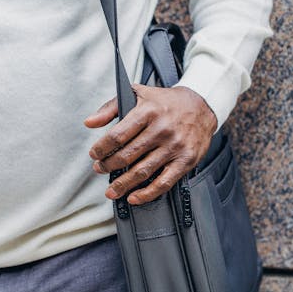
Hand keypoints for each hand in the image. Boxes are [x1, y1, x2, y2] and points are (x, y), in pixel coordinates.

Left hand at [84, 84, 216, 204]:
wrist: (202, 105)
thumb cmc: (166, 102)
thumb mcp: (138, 94)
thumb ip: (111, 107)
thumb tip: (90, 122)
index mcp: (148, 111)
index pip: (118, 135)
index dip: (102, 148)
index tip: (95, 154)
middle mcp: (162, 129)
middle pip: (128, 155)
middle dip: (109, 166)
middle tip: (100, 169)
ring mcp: (174, 146)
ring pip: (143, 171)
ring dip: (123, 184)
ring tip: (111, 190)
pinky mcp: (185, 160)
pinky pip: (164, 182)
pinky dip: (147, 194)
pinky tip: (134, 197)